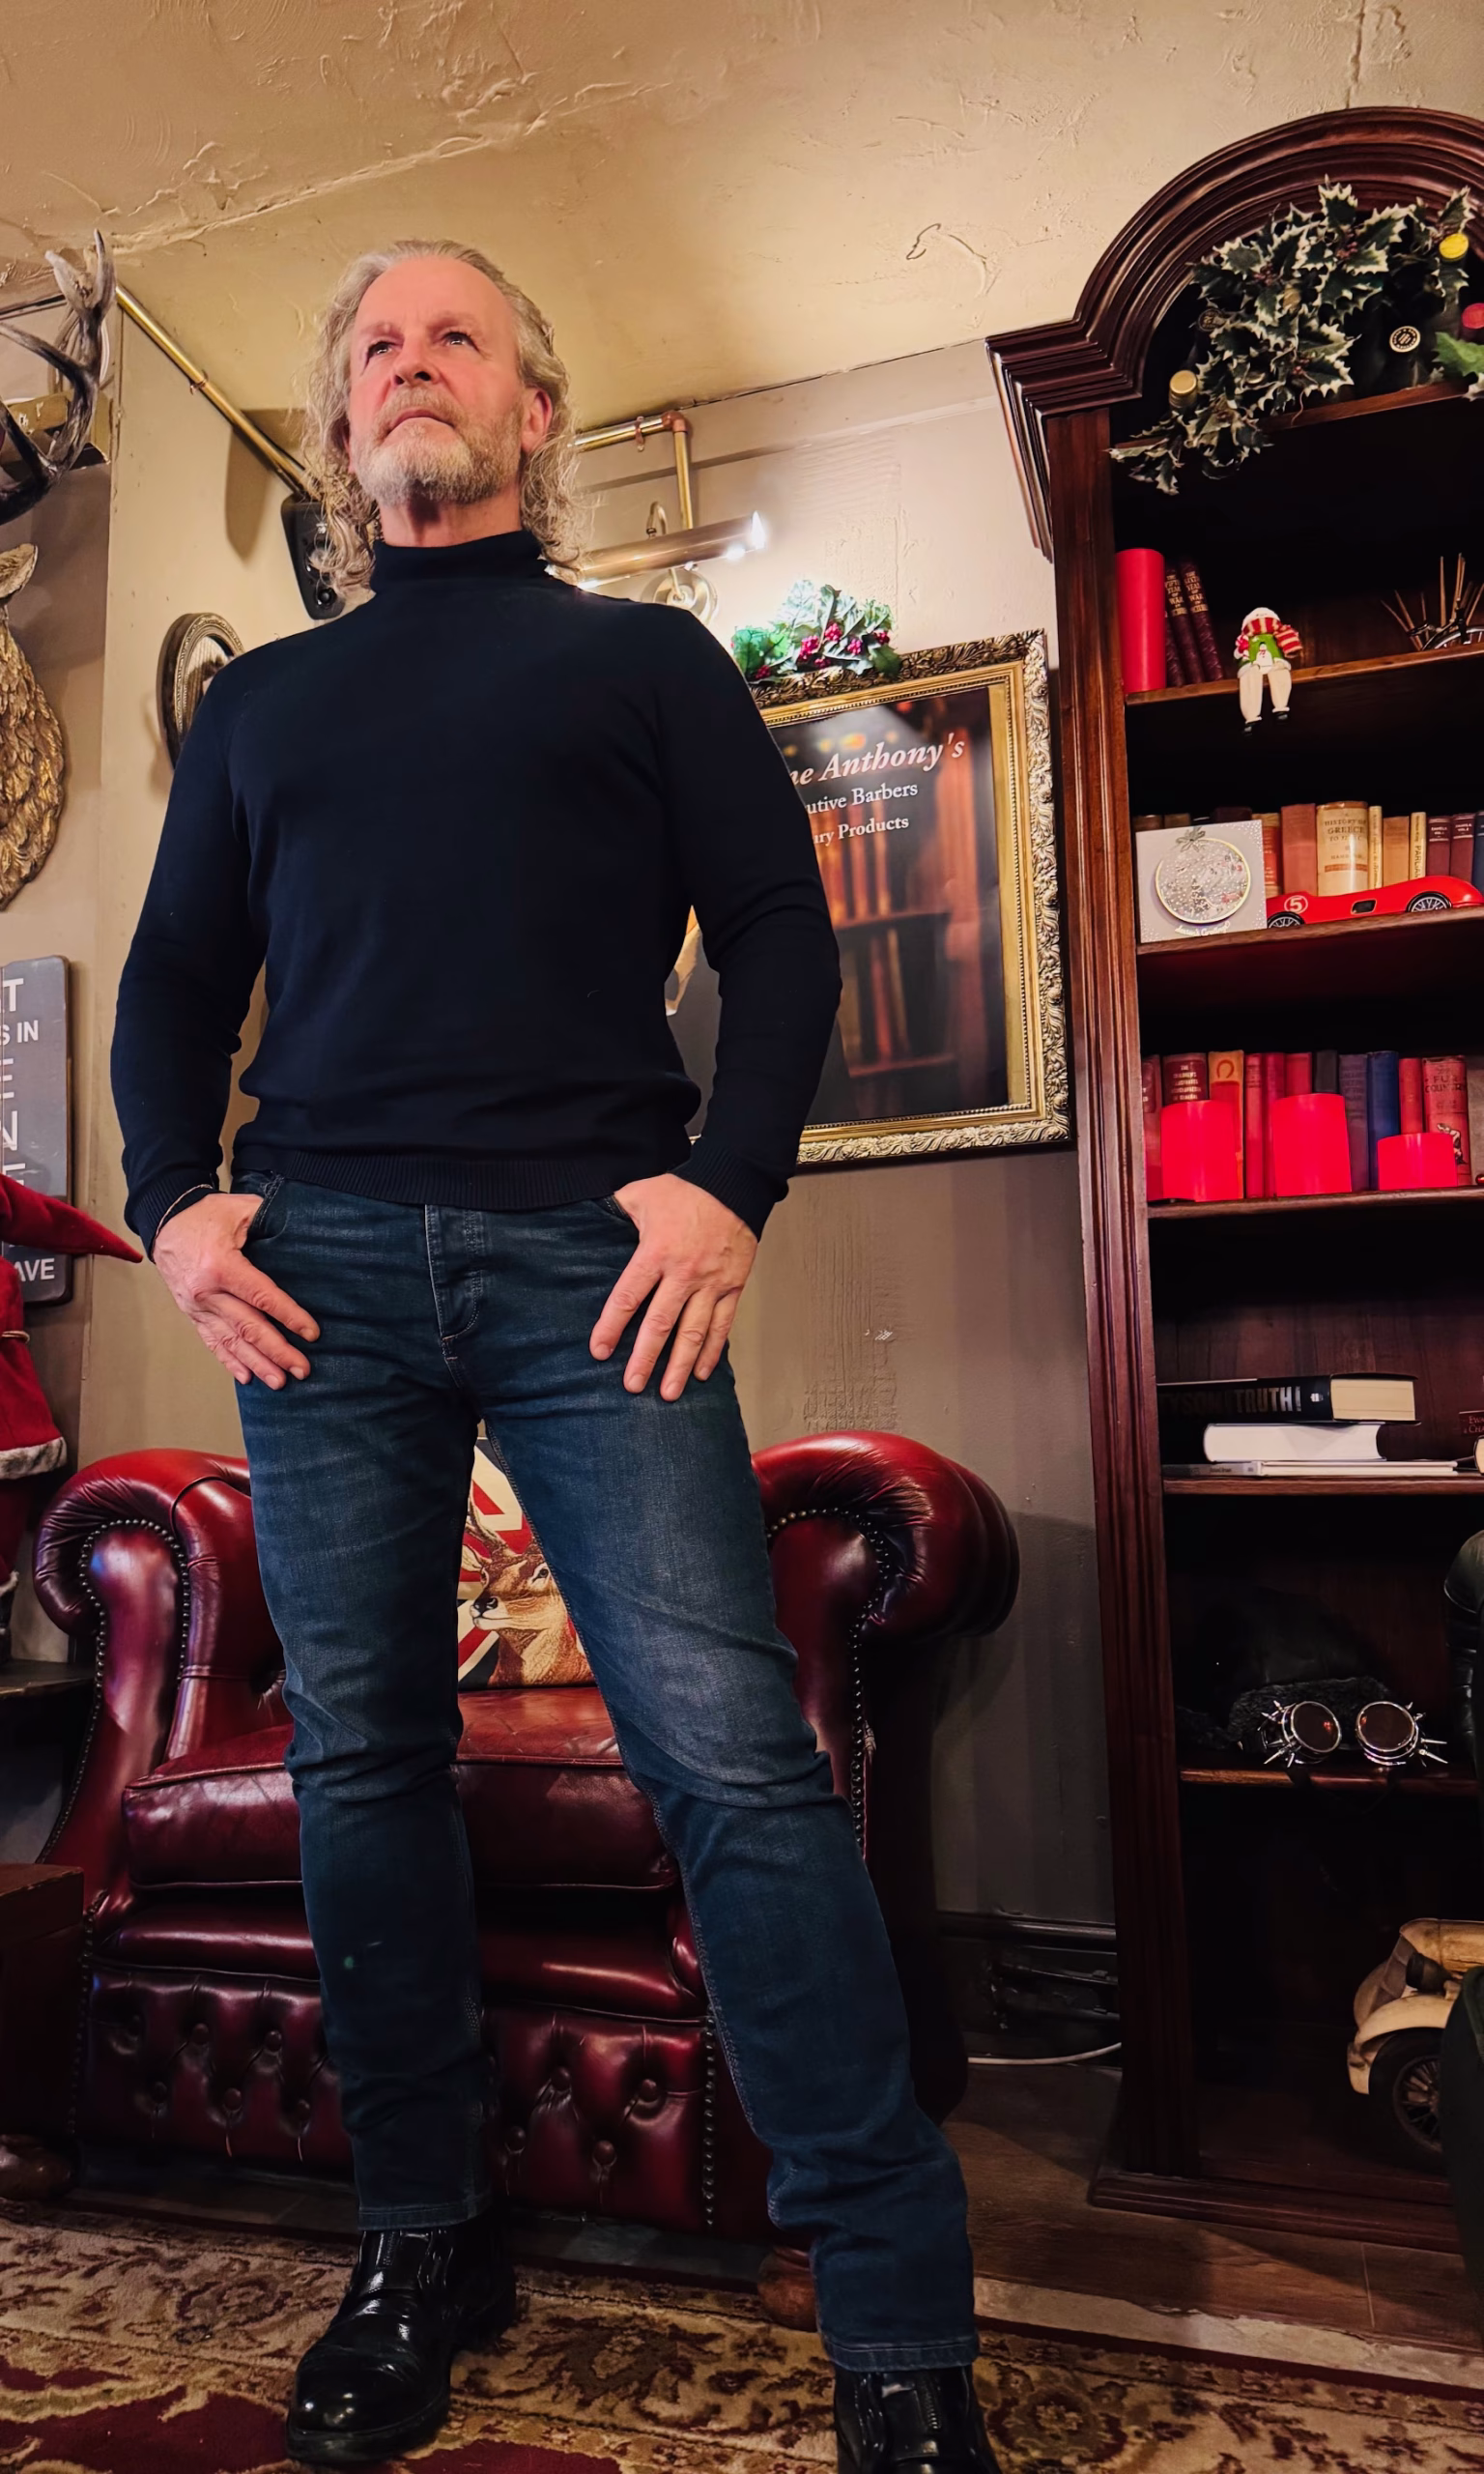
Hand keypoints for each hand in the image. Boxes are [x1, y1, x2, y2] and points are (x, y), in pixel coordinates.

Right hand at [152, 1191, 318, 1388]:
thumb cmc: (206, 1215)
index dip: (289, 1316)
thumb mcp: (239, 1209)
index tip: (311, 1333)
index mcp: (221, 1266)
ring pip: (231, 1341)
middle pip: (248, 1328)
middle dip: (278, 1352)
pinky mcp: (192, 1313)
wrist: (165, 1222)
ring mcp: (197, 1306)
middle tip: (302, 1370)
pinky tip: (246, 1377)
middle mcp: (207, 1292)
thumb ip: (268, 1220)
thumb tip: (300, 1229)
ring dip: (257, 1364)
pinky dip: (229, 1361)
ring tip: (279, 1382)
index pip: (262, 1297)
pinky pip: (212, 1341)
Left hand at [589, 1174, 756, 1399]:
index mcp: (656, 1253)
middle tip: (632, 1386)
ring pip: (694, 1332)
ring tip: (667, 1393)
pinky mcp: (733, 1287)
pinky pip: (722, 1325)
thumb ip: (615, 1211)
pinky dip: (713, 1351)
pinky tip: (702, 1373)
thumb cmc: (685, 1190)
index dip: (611, 1326)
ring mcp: (711, 1283)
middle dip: (645, 1358)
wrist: (735, 1185)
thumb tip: (587, 1217)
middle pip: (660, 1324)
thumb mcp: (641, 1193)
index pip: (628, 1297)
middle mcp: (684, 1274)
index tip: (599, 1351)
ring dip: (680, 1365)